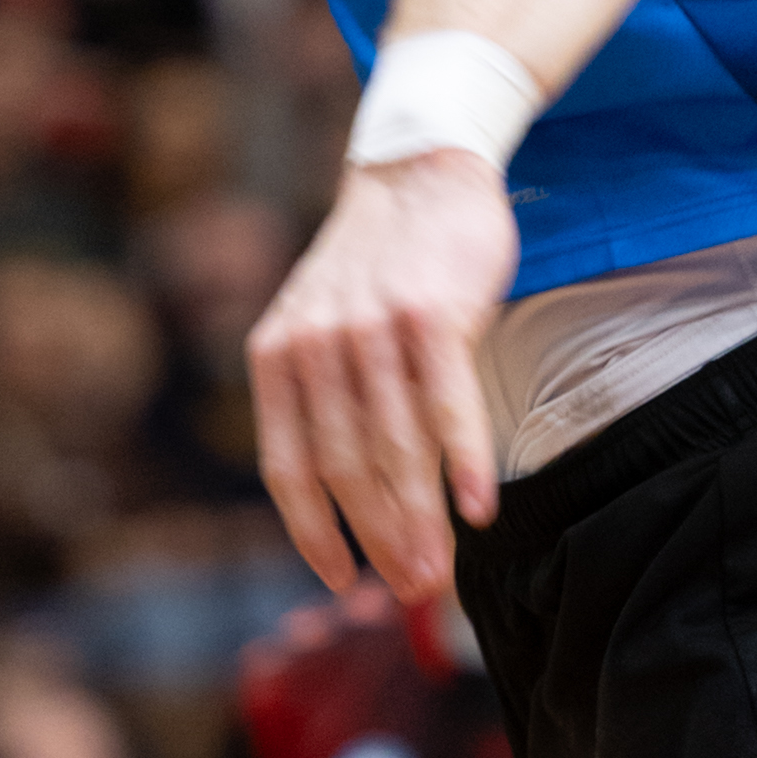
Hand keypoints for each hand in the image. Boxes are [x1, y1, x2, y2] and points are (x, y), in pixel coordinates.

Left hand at [247, 148, 518, 600]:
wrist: (420, 165)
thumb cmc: (384, 261)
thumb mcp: (325, 321)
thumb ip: (327, 395)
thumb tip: (354, 496)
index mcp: (277, 355)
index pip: (289, 470)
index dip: (314, 534)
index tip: (343, 582)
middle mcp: (316, 345)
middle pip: (349, 471)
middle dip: (382, 541)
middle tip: (413, 592)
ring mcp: (372, 328)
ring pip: (397, 449)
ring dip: (421, 522)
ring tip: (441, 572)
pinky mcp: (430, 312)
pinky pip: (447, 407)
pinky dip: (464, 463)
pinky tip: (479, 509)